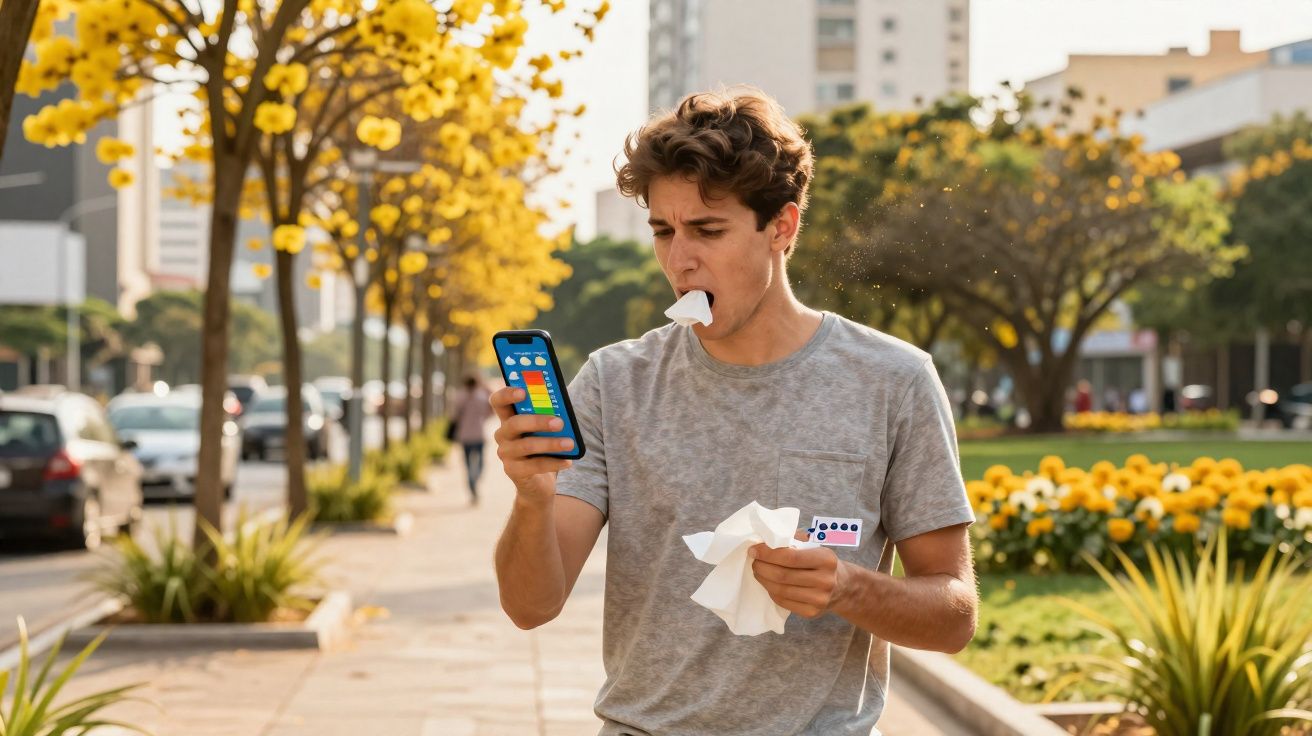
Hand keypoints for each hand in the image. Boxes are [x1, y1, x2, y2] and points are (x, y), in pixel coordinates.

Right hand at [489, 386, 574, 502]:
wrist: (539, 483)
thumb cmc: (544, 448)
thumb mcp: (545, 430)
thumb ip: (549, 416)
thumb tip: (564, 410)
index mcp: (508, 418)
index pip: (498, 401)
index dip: (507, 394)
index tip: (524, 391)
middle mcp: (502, 434)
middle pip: (514, 423)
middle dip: (538, 421)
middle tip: (560, 422)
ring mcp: (506, 453)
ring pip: (526, 445)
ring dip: (550, 444)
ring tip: (569, 443)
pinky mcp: (513, 471)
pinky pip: (534, 465)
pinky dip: (553, 462)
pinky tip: (568, 461)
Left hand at [749, 532, 850, 619]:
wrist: (843, 587)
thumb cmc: (823, 562)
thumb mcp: (816, 546)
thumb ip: (794, 539)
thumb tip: (766, 537)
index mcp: (826, 559)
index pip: (790, 557)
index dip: (768, 553)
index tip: (754, 549)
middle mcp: (825, 581)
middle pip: (782, 575)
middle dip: (762, 566)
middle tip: (753, 560)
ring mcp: (819, 599)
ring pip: (780, 590)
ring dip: (763, 579)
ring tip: (758, 571)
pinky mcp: (811, 613)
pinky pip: (783, 601)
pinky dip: (771, 591)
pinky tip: (768, 583)